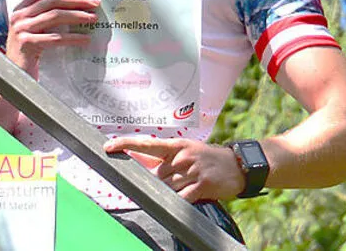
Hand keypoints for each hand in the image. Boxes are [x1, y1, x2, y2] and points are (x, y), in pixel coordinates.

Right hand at [6, 0, 97, 75]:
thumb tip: (77, 4)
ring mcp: (21, 29)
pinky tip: (85, 40)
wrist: (14, 76)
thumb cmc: (29, 51)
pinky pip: (55, 38)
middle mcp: (19, 15)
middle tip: (95, 3)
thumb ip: (46, 15)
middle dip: (76, 0)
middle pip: (53, 0)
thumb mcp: (34, 29)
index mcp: (21, 7)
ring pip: (55, 16)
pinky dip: (73, 38)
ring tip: (93, 19)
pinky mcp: (27, 44)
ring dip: (77, 16)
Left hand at [104, 136, 244, 202]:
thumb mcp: (186, 151)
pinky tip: (189, 195)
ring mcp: (191, 170)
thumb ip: (164, 158)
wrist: (237, 165)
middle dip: (159, 182)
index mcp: (175, 146)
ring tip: (188, 185)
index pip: (145, 144)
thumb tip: (141, 164)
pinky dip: (180, 201)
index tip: (108, 146)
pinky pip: (181, 198)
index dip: (125, 144)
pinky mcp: (201, 185)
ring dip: (171, 191)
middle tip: (173, 180)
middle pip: (155, 175)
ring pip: (167, 187)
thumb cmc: (207, 158)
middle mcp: (181, 156)